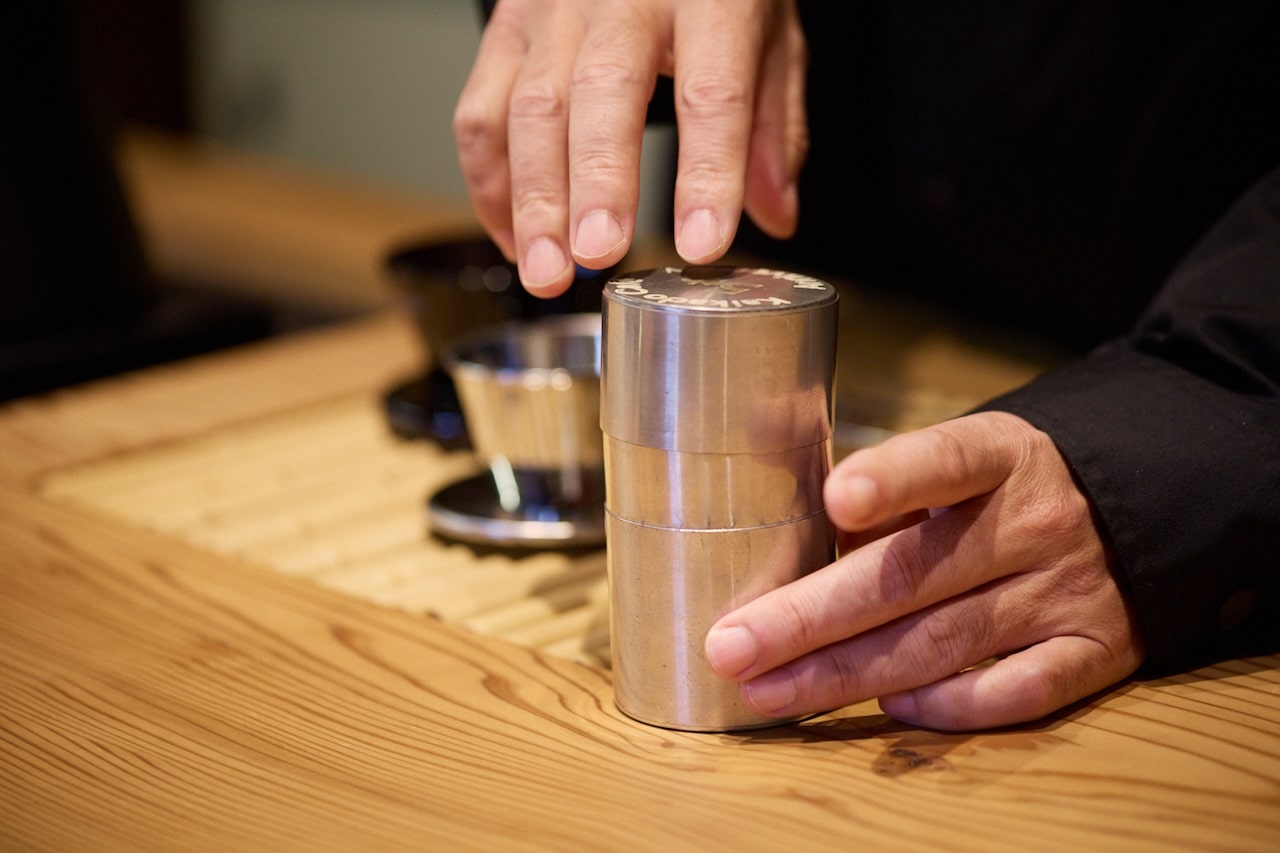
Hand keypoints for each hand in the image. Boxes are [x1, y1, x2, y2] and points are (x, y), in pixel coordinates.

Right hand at [453, 0, 808, 295]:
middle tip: (596, 256)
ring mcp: (554, 9)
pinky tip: (517, 240)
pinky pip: (481, 111)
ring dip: (534, 200)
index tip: (702, 243)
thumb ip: (772, 125)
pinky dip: (492, 185)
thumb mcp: (767, 33)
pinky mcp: (506, 27)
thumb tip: (774, 215)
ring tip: (547, 272)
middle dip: (596, 184)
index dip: (708, 174)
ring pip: (530, 106)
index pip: (713, 92)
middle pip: (603, 91)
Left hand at [704, 412, 1145, 730]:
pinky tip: (884, 706)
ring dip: (845, 673)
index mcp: (998, 455)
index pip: (945, 460)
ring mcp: (1064, 591)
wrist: (1137, 514)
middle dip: (812, 617)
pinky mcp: (1092, 651)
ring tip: (766, 690)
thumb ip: (876, 478)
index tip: (836, 499)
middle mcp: (1033, 522)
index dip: (892, 478)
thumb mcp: (958, 454)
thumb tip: (766, 464)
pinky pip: (1014, 692)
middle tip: (730, 647)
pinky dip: (947, 706)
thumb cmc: (1004, 490)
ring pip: (943, 642)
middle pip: (912, 575)